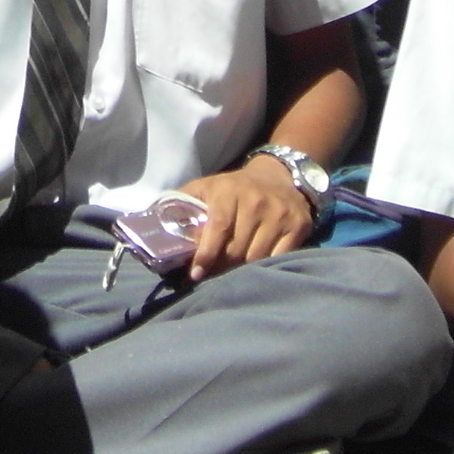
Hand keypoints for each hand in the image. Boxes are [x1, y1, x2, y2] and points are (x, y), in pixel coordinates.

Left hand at [176, 156, 320, 277]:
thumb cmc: (234, 188)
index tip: (197, 274)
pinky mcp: (298, 225)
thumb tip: (156, 223)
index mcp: (228, 191)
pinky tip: (256, 269)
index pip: (217, 228)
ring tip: (232, 274)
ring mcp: (279, 214)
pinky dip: (265, 267)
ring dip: (242, 271)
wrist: (278, 176)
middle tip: (214, 276)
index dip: (206, 254)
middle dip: (222, 267)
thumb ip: (184, 204)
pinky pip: (279, 257)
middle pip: (236, 249)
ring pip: (257, 257)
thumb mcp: (206, 187)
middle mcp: (255, 201)